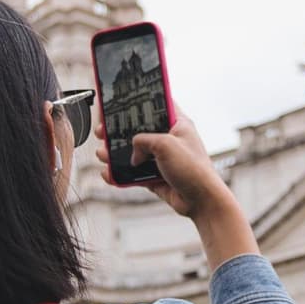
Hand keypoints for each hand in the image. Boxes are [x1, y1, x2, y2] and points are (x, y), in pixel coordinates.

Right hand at [95, 109, 228, 218]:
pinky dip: (120, 174)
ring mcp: (161, 159)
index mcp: (177, 124)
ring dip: (116, 154)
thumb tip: (132, 150)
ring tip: (103, 154)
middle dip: (119, 131)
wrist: (201, 201)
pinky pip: (133, 173)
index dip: (138, 102)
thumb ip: (144, 141)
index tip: (119, 102)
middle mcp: (168, 140)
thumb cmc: (194, 170)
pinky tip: (109, 173)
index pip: (156, 105)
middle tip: (103, 131)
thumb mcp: (166, 145)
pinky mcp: (155, 176)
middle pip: (139, 130)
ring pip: (133, 152)